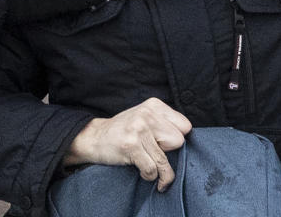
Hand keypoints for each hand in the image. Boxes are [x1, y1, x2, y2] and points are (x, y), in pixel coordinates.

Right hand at [64, 98, 192, 191]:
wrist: (93, 137)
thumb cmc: (124, 130)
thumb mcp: (145, 116)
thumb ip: (164, 123)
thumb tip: (186, 140)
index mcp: (155, 105)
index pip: (185, 126)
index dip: (177, 138)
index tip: (165, 143)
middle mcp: (148, 114)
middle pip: (178, 141)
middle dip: (169, 152)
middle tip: (154, 152)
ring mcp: (138, 130)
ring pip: (164, 159)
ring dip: (162, 172)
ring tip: (157, 175)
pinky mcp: (130, 146)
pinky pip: (151, 168)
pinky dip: (149, 175)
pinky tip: (143, 172)